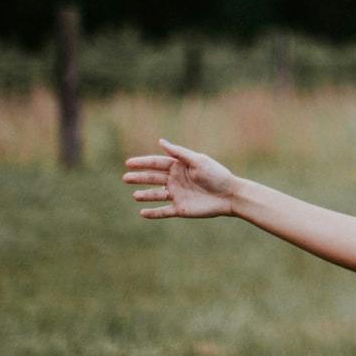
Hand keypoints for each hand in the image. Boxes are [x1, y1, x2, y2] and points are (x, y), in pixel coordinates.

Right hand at [121, 138, 242, 219]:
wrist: (229, 195)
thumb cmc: (216, 175)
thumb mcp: (197, 161)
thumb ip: (179, 153)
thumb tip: (161, 142)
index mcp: (179, 167)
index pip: (156, 163)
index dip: (143, 163)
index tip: (128, 163)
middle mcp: (176, 180)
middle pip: (153, 178)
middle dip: (139, 178)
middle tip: (125, 177)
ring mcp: (177, 195)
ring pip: (156, 195)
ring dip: (145, 195)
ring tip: (135, 195)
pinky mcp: (181, 209)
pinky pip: (163, 212)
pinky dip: (153, 213)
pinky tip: (142, 213)